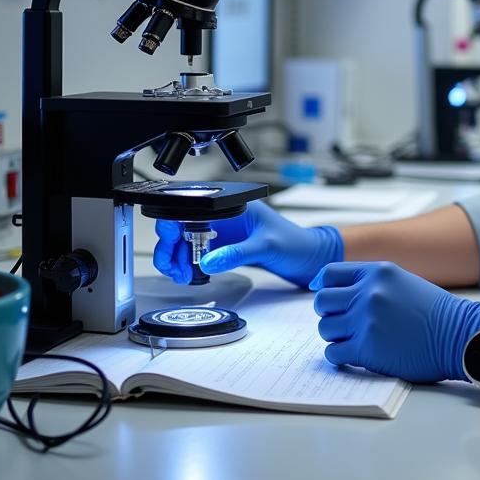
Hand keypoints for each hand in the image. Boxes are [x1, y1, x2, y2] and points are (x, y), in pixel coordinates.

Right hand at [153, 199, 342, 287]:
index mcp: (232, 204)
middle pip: (182, 225)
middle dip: (172, 246)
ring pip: (185, 240)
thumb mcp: (265, 246)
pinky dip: (187, 264)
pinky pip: (195, 253)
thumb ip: (237, 253)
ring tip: (183, 275)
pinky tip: (190, 274)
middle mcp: (223, 215)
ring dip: (177, 258)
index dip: (175, 222)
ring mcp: (222, 231)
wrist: (309, 258)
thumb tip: (209, 261)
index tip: (170, 241)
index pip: (193, 207)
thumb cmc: (295, 242)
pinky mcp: (223, 246)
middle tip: (174, 268)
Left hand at [310, 261, 479, 382]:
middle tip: (342, 322)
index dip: (324, 287)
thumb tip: (336, 291)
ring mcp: (366, 321)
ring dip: (335, 335)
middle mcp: (369, 293)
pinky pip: (334, 352)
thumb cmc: (434, 312)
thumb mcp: (402, 281)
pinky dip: (339, 355)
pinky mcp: (368, 349)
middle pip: (322, 301)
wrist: (459, 337)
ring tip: (352, 339)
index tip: (329, 299)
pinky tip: (353, 355)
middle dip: (329, 313)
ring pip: (325, 328)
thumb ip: (371, 282)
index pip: (329, 274)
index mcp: (377, 272)